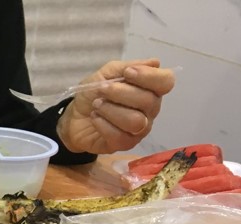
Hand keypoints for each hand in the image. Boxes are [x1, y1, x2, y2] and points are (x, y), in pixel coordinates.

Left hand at [56, 59, 175, 155]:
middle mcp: (150, 110)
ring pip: (135, 121)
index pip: (166, 82)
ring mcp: (140, 129)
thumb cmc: (94, 94)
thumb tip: (155, 62)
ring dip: (111, 110)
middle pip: (148, 101)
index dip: (149, 76)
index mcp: (151, 89)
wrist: (74, 117)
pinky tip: (95, 118)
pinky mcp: (126, 144)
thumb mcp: (106, 74)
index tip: (127, 73)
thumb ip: (127, 67)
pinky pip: (120, 136)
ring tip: (97, 105)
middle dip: (120, 92)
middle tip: (102, 90)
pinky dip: (103, 124)